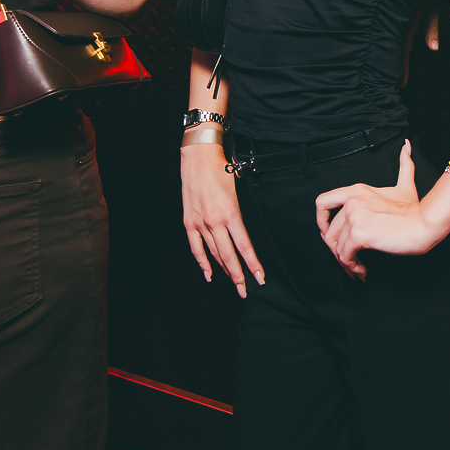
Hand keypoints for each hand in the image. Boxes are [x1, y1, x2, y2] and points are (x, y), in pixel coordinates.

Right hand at [181, 146, 264, 295]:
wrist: (198, 158)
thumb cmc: (220, 170)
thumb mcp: (236, 193)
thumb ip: (239, 216)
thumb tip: (243, 236)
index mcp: (230, 214)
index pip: (244, 246)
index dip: (253, 264)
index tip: (260, 277)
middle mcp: (214, 222)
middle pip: (229, 255)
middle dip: (239, 275)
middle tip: (246, 290)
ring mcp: (200, 223)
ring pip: (214, 254)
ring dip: (224, 271)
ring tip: (234, 284)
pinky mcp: (189, 222)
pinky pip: (196, 247)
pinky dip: (202, 262)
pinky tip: (209, 274)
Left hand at [316, 141, 433, 276]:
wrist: (424, 223)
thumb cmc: (415, 210)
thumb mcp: (405, 185)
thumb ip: (404, 165)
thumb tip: (406, 145)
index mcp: (356, 191)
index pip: (323, 202)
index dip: (320, 221)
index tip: (327, 234)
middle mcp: (351, 202)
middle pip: (328, 231)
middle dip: (336, 250)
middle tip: (348, 260)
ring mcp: (353, 217)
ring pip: (336, 246)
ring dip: (345, 262)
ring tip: (357, 269)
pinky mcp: (358, 233)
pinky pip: (345, 255)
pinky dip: (351, 266)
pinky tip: (361, 270)